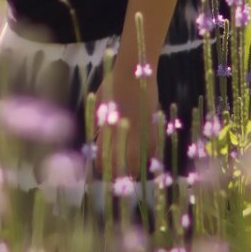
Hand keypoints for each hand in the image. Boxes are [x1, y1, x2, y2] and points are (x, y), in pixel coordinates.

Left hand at [89, 64, 160, 184]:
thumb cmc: (112, 83)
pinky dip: (150, 155)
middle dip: (119, 173)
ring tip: (132, 177)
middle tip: (117, 181)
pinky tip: (147, 161)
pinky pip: (153, 145)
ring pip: (139, 156)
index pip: (104, 154)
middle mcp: (124, 130)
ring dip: (135, 168)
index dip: (102, 166)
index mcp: (108, 125)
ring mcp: (140, 128)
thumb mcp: (99, 102)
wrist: (133, 69)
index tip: (100, 171)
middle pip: (122, 160)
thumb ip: (99, 121)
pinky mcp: (152, 123)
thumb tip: (97, 137)